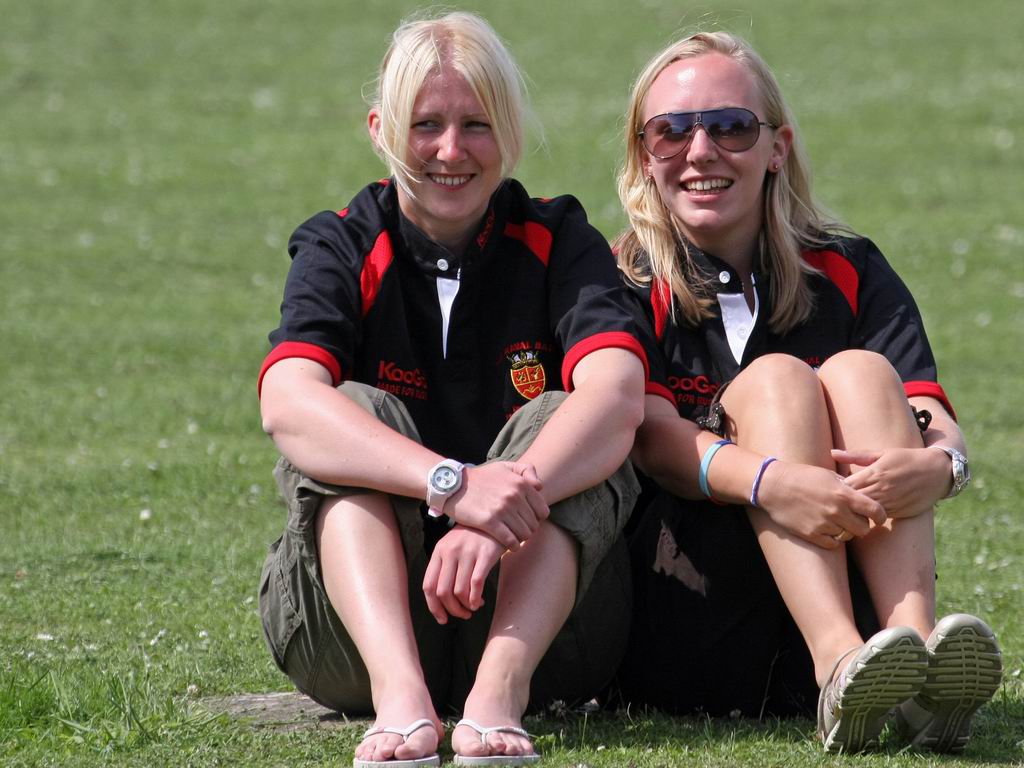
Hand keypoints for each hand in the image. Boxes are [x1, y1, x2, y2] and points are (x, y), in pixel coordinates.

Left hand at [422, 526, 505, 623]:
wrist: (495, 520)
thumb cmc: (472, 538)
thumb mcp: (452, 547)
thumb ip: (444, 567)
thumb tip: (441, 600)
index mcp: (439, 551)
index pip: (428, 585)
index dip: (434, 607)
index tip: (442, 618)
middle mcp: (450, 551)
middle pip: (443, 592)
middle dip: (452, 609)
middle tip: (462, 615)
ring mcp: (467, 552)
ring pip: (460, 591)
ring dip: (466, 606)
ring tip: (473, 607)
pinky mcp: (485, 554)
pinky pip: (476, 584)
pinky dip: (476, 599)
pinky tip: (480, 602)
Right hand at [444, 462, 547, 549]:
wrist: (454, 485)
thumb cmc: (481, 477)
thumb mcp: (504, 466)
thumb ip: (526, 470)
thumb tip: (539, 487)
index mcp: (521, 484)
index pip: (542, 511)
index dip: (536, 519)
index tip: (526, 521)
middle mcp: (514, 496)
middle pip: (534, 525)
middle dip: (528, 530)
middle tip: (518, 532)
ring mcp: (502, 509)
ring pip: (524, 534)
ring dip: (520, 539)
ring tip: (513, 538)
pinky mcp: (490, 521)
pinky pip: (510, 540)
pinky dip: (512, 546)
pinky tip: (509, 546)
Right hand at [755, 460, 886, 548]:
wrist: (774, 486)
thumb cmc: (801, 476)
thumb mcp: (827, 475)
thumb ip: (847, 486)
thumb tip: (861, 493)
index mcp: (843, 494)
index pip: (875, 510)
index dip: (881, 516)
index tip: (879, 517)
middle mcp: (836, 511)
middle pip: (864, 529)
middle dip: (862, 525)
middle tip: (854, 519)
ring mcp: (824, 524)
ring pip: (847, 536)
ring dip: (844, 530)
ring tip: (835, 521)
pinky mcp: (811, 534)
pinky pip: (832, 544)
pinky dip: (832, 539)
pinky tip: (825, 528)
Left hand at [832, 446, 949, 517]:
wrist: (938, 471)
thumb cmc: (907, 458)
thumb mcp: (882, 453)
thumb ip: (856, 456)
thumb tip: (832, 453)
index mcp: (874, 473)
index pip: (846, 486)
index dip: (837, 488)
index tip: (834, 487)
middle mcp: (881, 490)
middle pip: (852, 501)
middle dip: (844, 502)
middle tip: (838, 500)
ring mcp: (890, 503)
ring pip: (864, 513)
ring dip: (856, 511)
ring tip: (850, 507)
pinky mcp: (898, 513)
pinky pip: (878, 518)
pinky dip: (869, 516)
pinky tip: (866, 512)